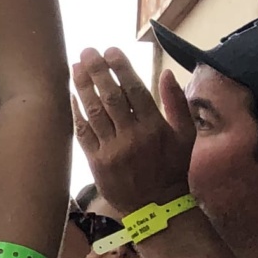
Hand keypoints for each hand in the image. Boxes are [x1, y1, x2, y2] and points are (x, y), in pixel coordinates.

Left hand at [71, 47, 195, 216]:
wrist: (157, 207)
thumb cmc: (173, 168)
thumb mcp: (186, 136)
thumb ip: (177, 103)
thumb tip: (168, 72)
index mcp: (154, 127)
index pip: (134, 90)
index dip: (121, 68)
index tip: (110, 50)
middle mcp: (132, 136)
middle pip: (111, 97)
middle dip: (98, 71)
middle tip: (86, 51)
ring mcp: (112, 150)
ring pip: (94, 112)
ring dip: (83, 87)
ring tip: (75, 67)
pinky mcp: (97, 163)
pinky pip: (83, 133)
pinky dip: (76, 113)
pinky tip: (71, 96)